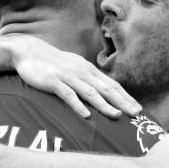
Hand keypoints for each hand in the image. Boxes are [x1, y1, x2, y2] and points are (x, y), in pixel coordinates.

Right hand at [7, 34, 140, 119]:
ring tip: (117, 116)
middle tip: (136, 114)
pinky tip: (86, 115)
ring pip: (90, 92)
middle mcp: (82, 72)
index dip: (126, 97)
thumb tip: (103, 91)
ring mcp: (68, 76)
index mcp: (89, 70)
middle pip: (106, 89)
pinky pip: (68, 95)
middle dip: (123, 102)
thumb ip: (88, 79)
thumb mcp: (74, 68)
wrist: (29, 51)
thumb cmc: (53, 63)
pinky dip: (78, 105)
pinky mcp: (54, 82)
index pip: (112, 85)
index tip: (138, 109)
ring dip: (105, 104)